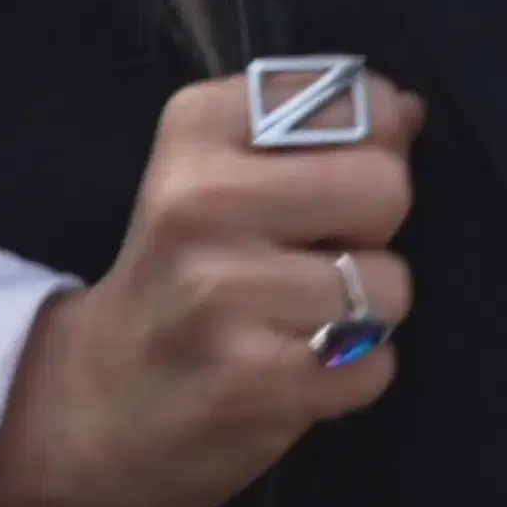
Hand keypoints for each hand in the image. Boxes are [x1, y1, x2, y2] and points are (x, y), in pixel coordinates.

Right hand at [0, 73, 426, 506]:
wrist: (97, 401)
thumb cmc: (179, 273)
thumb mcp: (215, 172)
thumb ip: (315, 132)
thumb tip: (410, 111)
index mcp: (198, 128)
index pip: (363, 105)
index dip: (371, 149)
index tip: (323, 186)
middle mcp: (201, 199)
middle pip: (385, 189)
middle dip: (372, 231)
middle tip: (314, 257)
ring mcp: (223, 294)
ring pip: (389, 286)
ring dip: (363, 314)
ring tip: (298, 318)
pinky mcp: (253, 381)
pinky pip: (374, 363)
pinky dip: (351, 374)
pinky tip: (295, 368)